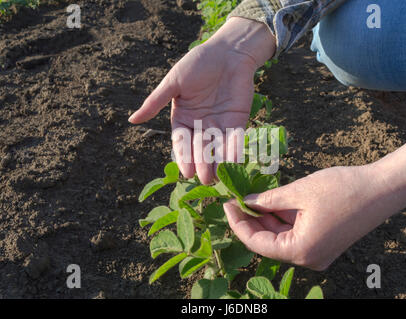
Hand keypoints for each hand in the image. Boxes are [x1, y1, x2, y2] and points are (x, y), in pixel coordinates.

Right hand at [129, 18, 275, 184]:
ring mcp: (220, 125)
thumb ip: (156, 102)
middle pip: (200, 148)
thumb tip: (131, 120)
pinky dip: (235, 150)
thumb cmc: (198, 63)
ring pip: (218, 147)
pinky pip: (236, 139)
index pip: (182, 142)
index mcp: (183, 118)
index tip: (187, 173)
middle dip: (202, 163)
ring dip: (219, 162)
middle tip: (204, 178)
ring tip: (219, 176)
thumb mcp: (174, 82)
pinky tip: (235, 162)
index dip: (184, 157)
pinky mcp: (238, 121)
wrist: (228, 52)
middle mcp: (201, 125)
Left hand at [224, 136, 405, 269]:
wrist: (383, 189)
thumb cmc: (343, 189)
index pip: (257, 243)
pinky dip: (282, 220)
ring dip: (266, 220)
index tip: (227, 204)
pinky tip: (271, 203)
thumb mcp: (299, 192)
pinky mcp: (324, 244)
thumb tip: (246, 202)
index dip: (238, 224)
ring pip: (281, 238)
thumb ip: (269, 200)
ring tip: (250, 198)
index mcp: (301, 250)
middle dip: (251, 221)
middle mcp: (308, 258)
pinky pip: (295, 235)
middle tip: (235, 200)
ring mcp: (317, 253)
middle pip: (268, 243)